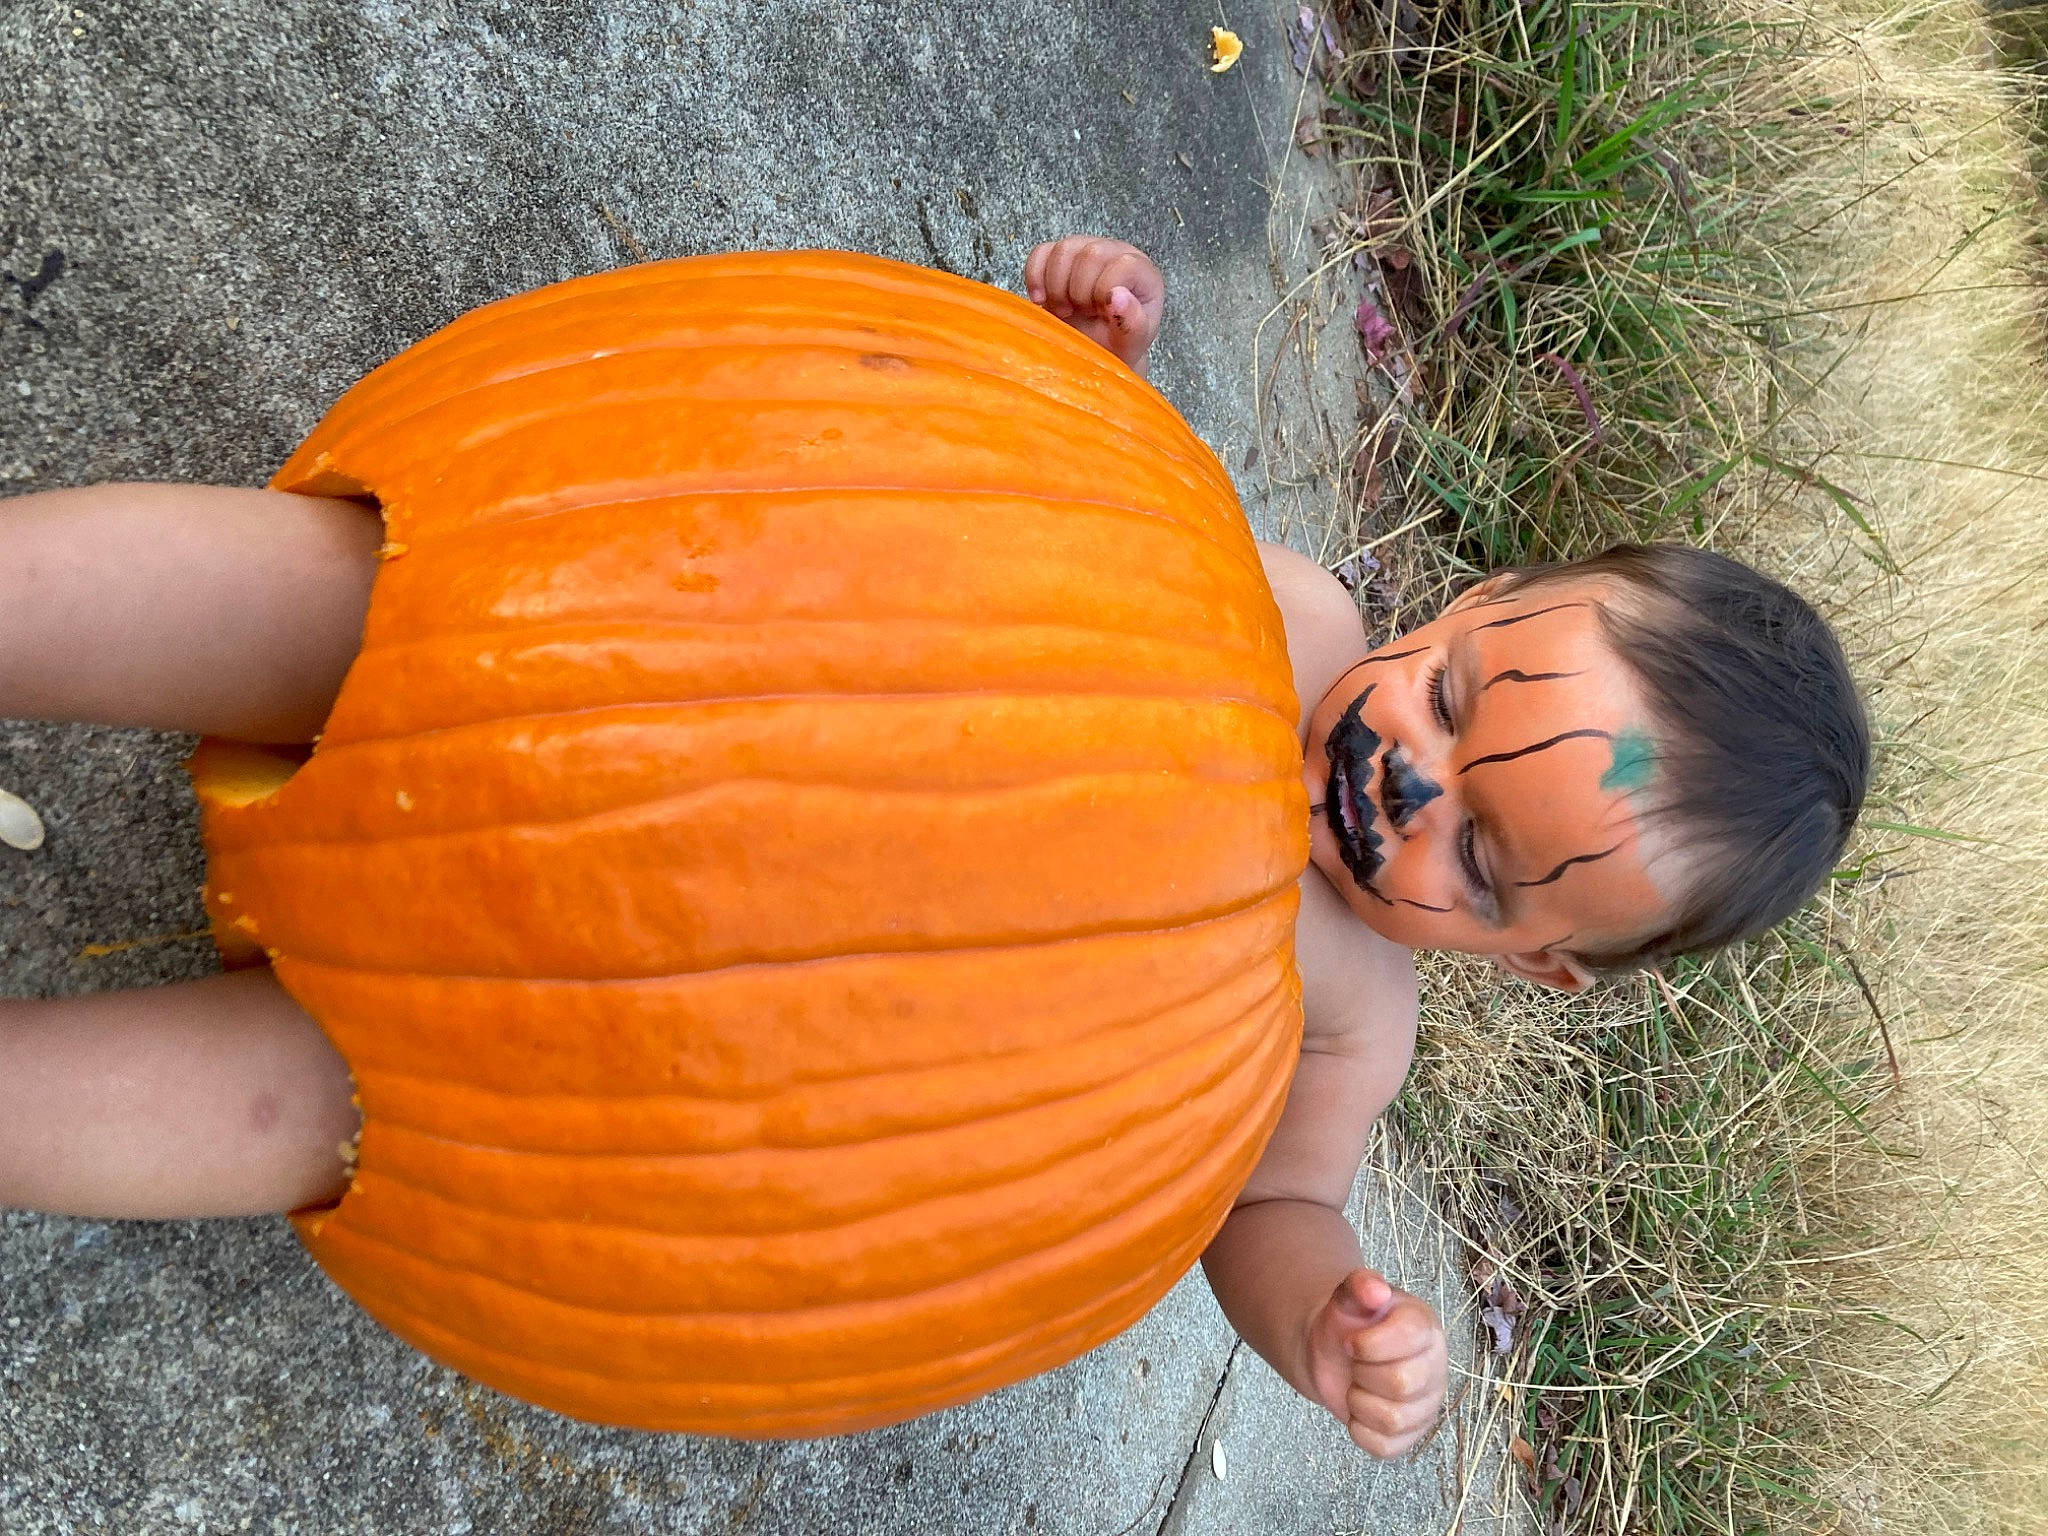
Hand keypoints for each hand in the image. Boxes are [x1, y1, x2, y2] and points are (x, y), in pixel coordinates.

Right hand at [1022, 235, 1164, 376]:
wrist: (1095, 350)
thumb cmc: (1117, 346)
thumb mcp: (1130, 345)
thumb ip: (1133, 325)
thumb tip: (1117, 295)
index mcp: (1142, 272)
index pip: (1122, 264)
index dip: (1105, 292)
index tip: (1101, 314)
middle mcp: (1116, 253)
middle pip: (1090, 254)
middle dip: (1079, 292)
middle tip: (1082, 314)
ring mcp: (1086, 248)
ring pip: (1063, 250)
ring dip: (1057, 287)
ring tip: (1065, 310)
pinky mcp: (1060, 255)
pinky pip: (1040, 253)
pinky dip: (1035, 278)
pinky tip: (1042, 301)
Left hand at [1305, 1269, 1447, 1457]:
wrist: (1331, 1352)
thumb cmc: (1348, 1322)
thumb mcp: (1348, 1295)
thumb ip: (1359, 1285)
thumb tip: (1375, 1290)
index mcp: (1425, 1328)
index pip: (1409, 1339)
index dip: (1369, 1345)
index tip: (1351, 1341)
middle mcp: (1435, 1367)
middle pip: (1401, 1383)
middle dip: (1363, 1373)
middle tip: (1355, 1363)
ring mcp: (1426, 1405)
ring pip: (1393, 1419)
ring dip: (1359, 1402)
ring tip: (1358, 1384)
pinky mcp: (1409, 1435)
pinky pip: (1384, 1447)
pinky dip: (1359, 1429)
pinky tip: (1359, 1410)